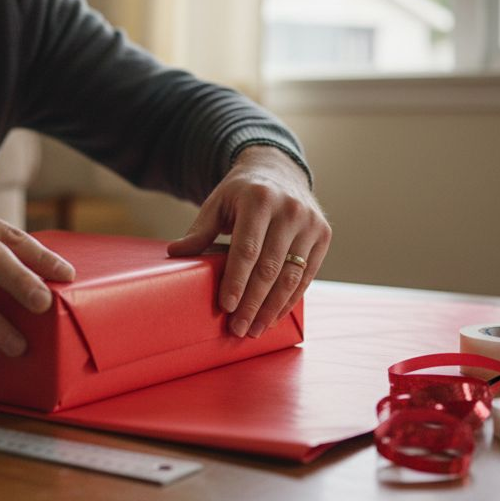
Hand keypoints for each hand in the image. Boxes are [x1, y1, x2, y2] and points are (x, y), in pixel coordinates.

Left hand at [167, 146, 330, 337]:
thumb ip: (200, 230)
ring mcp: (310, 223)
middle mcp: (290, 210)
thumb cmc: (241, 192)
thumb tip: (176, 252)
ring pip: (291, 276)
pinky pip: (307, 275)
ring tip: (255, 330)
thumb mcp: (218, 202)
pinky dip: (290, 299)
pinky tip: (274, 316)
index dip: (237, 281)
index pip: (247, 249)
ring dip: (272, 308)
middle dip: (253, 303)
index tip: (226, 307)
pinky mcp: (323, 235)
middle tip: (238, 329)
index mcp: (259, 199)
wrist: (278, 171)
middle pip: (270, 267)